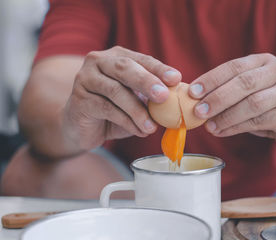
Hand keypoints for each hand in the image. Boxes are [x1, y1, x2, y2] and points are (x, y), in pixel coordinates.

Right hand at [63, 46, 181, 151]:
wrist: (83, 127)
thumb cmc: (115, 111)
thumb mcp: (137, 101)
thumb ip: (152, 97)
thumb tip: (180, 100)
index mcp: (117, 56)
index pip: (142, 59)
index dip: (159, 69)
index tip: (176, 79)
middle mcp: (99, 62)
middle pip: (125, 68)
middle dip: (147, 82)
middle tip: (164, 96)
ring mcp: (86, 78)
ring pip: (116, 91)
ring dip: (138, 110)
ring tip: (152, 127)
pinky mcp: (79, 99)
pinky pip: (107, 109)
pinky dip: (126, 121)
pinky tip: (138, 131)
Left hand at [189, 53, 275, 149]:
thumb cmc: (269, 105)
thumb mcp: (251, 91)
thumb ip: (229, 91)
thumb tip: (195, 102)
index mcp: (264, 61)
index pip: (234, 67)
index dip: (211, 79)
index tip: (192, 92)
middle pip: (244, 83)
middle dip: (217, 98)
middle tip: (198, 112)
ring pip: (252, 104)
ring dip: (226, 117)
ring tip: (209, 127)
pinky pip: (259, 121)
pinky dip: (236, 128)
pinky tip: (223, 132)